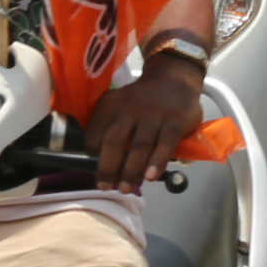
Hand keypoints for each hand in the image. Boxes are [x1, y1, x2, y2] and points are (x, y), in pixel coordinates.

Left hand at [77, 52, 205, 190]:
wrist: (173, 79)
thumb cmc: (141, 103)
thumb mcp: (117, 106)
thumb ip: (107, 130)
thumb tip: (97, 164)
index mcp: (110, 105)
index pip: (94, 134)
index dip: (91, 158)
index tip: (94, 175)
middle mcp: (129, 108)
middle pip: (114, 142)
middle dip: (108, 168)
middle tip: (106, 187)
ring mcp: (154, 114)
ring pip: (139, 146)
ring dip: (131, 170)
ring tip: (126, 187)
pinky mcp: (175, 120)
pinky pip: (165, 144)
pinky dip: (157, 162)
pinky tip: (151, 176)